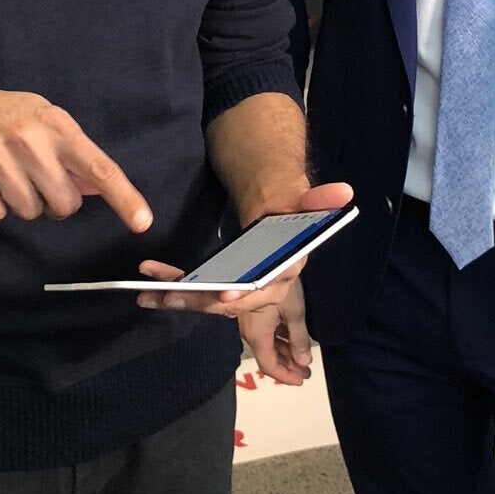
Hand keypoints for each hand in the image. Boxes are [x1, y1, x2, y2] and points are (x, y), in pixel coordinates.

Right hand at [0, 74, 151, 230]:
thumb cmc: (1, 114)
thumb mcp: (41, 118)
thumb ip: (71, 153)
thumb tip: (96, 188)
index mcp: (54, 124)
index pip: (98, 167)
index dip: (124, 197)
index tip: (143, 221)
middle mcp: (28, 140)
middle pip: (64, 202)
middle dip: (55, 201)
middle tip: (36, 180)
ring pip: (30, 212)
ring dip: (22, 203)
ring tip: (6, 175)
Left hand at [134, 181, 352, 385]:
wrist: (276, 205)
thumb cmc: (289, 203)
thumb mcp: (301, 197)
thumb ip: (319, 199)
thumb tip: (345, 192)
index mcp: (285, 271)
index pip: (266, 288)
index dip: (246, 293)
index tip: (224, 293)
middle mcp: (264, 287)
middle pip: (232, 302)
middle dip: (201, 301)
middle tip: (171, 296)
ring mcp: (242, 287)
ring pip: (210, 300)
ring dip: (180, 298)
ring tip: (149, 295)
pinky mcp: (225, 283)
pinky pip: (199, 290)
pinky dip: (175, 287)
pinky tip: (151, 283)